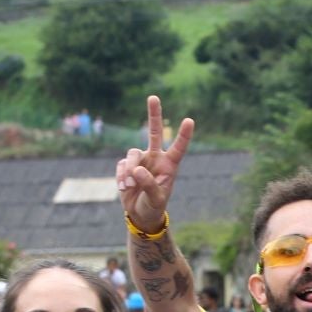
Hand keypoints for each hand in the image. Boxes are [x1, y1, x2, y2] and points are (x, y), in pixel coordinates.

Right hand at [116, 95, 194, 234]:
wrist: (140, 214)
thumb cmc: (154, 207)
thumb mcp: (156, 199)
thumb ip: (149, 184)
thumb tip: (137, 169)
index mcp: (169, 166)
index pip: (178, 148)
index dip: (183, 135)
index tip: (190, 120)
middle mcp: (155, 158)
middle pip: (153, 132)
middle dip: (154, 115)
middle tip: (153, 97)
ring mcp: (140, 160)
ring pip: (132, 154)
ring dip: (129, 169)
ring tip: (130, 185)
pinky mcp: (126, 165)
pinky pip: (121, 166)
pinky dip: (121, 177)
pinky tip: (125, 188)